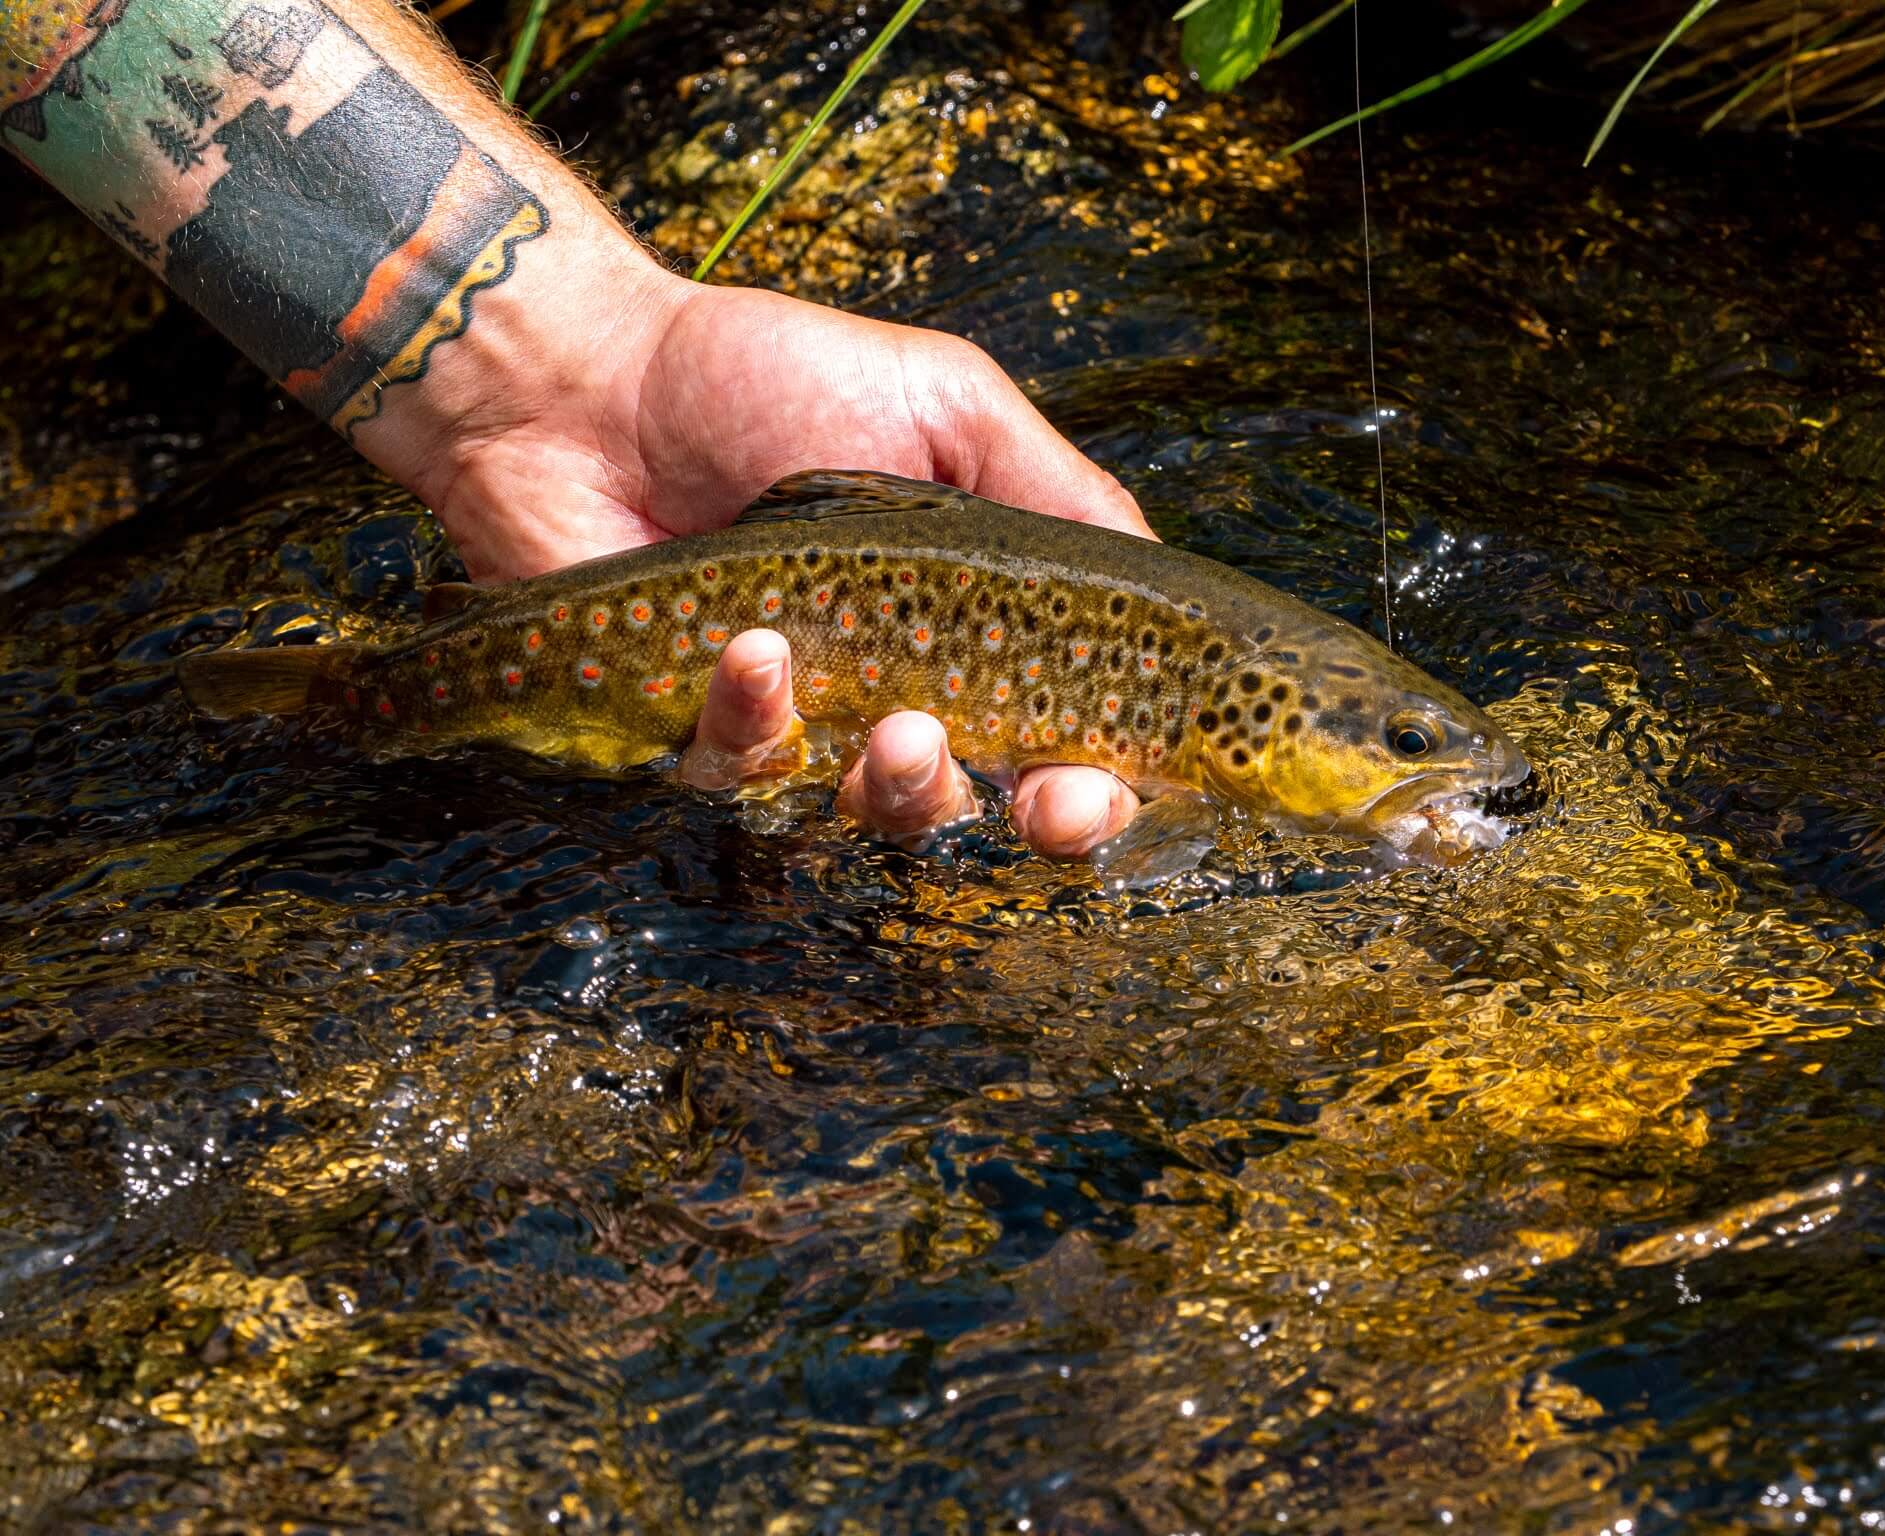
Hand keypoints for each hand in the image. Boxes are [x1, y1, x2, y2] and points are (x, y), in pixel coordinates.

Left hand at [413, 275, 1150, 858]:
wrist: (591, 379)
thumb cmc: (766, 379)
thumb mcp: (946, 403)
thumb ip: (1055, 489)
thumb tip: (1157, 577)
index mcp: (968, 628)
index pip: (1057, 740)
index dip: (1094, 789)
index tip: (1102, 785)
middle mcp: (889, 694)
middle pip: (981, 807)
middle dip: (1026, 824)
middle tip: (1041, 803)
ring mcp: (793, 727)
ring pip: (865, 815)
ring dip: (901, 786)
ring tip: (902, 723)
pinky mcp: (692, 739)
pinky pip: (742, 774)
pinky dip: (760, 720)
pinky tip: (756, 651)